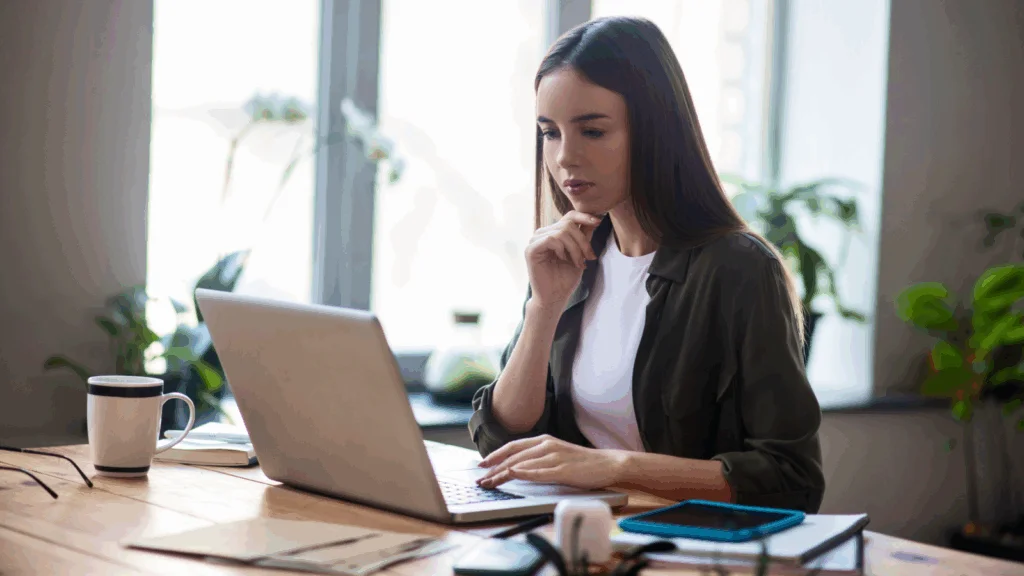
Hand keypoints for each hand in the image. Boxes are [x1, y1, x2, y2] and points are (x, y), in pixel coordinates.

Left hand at [475, 435, 627, 489]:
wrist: (607, 463)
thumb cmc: (582, 462)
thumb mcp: (557, 453)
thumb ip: (538, 457)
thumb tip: (517, 466)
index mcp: (544, 440)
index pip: (512, 446)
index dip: (495, 455)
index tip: (482, 464)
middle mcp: (546, 445)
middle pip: (513, 457)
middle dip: (494, 469)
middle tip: (480, 479)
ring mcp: (554, 457)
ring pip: (522, 464)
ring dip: (502, 474)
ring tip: (489, 482)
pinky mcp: (562, 470)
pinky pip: (539, 471)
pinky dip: (524, 473)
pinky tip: (513, 474)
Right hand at [526, 211, 601, 311]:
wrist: (555, 297)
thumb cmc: (566, 278)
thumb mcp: (580, 254)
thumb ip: (584, 236)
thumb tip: (594, 219)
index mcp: (553, 233)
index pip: (569, 217)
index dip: (584, 216)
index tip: (599, 221)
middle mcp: (542, 234)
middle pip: (568, 224)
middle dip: (583, 241)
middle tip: (589, 257)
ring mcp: (535, 240)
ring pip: (561, 231)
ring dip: (575, 248)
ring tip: (578, 263)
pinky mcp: (531, 249)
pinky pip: (551, 239)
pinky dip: (562, 249)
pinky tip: (563, 259)